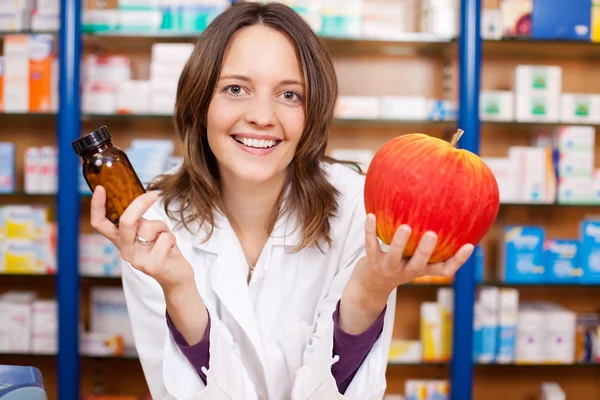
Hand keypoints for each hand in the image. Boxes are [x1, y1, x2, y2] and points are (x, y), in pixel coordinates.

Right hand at [90, 185, 193, 291]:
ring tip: (164, 238)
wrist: (176, 275)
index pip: (100, 223)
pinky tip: (170, 250)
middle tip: (152, 195)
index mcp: (121, 240)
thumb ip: (139, 222)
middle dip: (140, 204)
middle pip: (126, 221)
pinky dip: (172, 238)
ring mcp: (137, 259)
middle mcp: (125, 250)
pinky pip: (165, 238)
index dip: (96, 206)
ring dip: (162, 227)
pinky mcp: (153, 265)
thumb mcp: (148, 233)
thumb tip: (139, 200)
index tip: (100, 188)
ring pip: (150, 226)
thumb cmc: (162, 249)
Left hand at [354, 213, 474, 300]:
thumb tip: (444, 210)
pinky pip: (371, 245)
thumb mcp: (413, 257)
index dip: (458, 260)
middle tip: (433, 234)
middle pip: (419, 263)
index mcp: (422, 269)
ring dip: (399, 242)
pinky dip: (370, 231)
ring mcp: (389, 267)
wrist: (370, 286)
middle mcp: (407, 271)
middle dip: (426, 250)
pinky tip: (371, 215)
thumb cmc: (398, 264)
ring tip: (405, 227)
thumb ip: (426, 242)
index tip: (470, 245)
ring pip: (395, 256)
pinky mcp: (372, 262)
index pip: (444, 269)